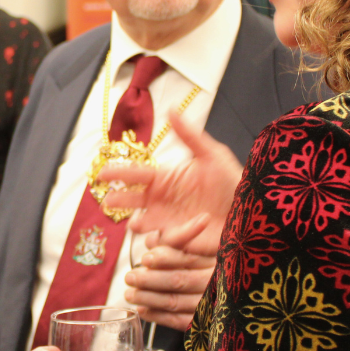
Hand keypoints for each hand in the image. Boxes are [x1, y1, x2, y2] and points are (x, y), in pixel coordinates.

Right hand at [100, 110, 241, 257]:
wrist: (249, 212)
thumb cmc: (232, 183)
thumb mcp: (213, 155)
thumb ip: (189, 135)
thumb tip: (171, 109)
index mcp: (166, 179)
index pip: (136, 175)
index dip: (117, 173)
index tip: (100, 174)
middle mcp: (162, 201)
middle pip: (131, 201)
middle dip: (119, 201)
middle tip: (109, 201)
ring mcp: (168, 221)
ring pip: (142, 224)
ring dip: (138, 223)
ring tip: (136, 222)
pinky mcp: (180, 241)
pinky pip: (169, 240)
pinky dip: (180, 233)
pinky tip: (199, 223)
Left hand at [125, 227, 215, 330]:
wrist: (242, 299)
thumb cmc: (215, 267)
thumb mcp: (204, 248)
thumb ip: (178, 241)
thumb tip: (150, 239)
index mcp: (218, 260)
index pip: (188, 257)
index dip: (164, 257)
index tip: (146, 257)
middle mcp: (217, 283)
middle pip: (178, 280)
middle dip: (149, 279)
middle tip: (130, 277)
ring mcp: (212, 306)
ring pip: (175, 302)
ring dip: (148, 298)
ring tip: (130, 294)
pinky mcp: (206, 325)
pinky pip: (178, 321)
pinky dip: (158, 316)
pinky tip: (143, 310)